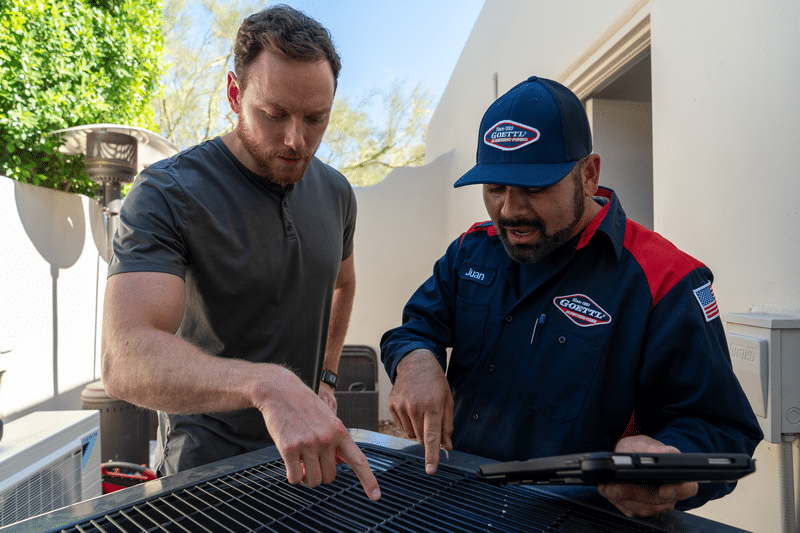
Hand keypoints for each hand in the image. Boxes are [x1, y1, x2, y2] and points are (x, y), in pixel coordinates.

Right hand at [256, 366, 379, 500]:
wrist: (280, 391)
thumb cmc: (304, 405)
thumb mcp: (328, 419)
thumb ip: (336, 440)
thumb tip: (341, 462)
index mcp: (340, 431)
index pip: (359, 460)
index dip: (369, 480)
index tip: (376, 496)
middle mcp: (327, 439)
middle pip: (330, 477)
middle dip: (320, 473)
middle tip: (311, 461)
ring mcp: (308, 444)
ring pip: (313, 480)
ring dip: (306, 477)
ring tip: (301, 462)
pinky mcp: (289, 448)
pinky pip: (295, 478)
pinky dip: (293, 476)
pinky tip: (290, 462)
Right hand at [387, 349, 453, 474]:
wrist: (415, 363)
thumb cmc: (435, 382)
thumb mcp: (448, 400)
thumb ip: (448, 425)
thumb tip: (447, 446)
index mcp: (432, 406)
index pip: (432, 437)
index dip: (432, 455)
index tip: (430, 470)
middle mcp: (414, 407)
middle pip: (421, 437)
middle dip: (427, 434)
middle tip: (431, 418)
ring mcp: (401, 406)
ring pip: (410, 434)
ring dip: (417, 429)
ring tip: (421, 411)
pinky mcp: (392, 405)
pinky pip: (400, 426)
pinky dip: (407, 423)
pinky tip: (411, 408)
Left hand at [597, 435, 698, 516]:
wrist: (630, 458)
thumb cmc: (642, 450)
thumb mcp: (646, 443)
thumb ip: (656, 448)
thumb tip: (667, 452)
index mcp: (678, 477)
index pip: (687, 489)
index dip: (677, 491)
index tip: (663, 490)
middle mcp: (669, 495)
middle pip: (657, 502)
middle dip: (634, 494)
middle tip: (616, 487)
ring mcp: (654, 505)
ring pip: (641, 509)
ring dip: (622, 499)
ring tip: (607, 488)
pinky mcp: (638, 509)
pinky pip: (628, 510)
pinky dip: (615, 500)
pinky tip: (606, 490)